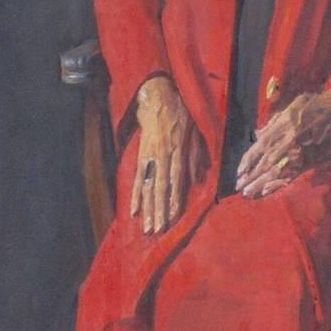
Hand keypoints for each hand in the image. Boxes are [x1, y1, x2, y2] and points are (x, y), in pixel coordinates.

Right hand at [117, 77, 201, 234]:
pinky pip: (137, 179)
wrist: (158, 99)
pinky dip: (135, 195)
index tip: (173, 218)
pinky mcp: (140, 157)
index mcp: (177, 152)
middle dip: (159, 211)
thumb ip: (195, 156)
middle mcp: (162, 158)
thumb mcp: (196, 133)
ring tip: (147, 227)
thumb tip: (196, 178)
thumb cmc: (182, 116)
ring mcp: (149, 158)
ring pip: (148, 188)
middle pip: (160, 189)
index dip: (174, 201)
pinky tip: (133, 211)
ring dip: (147, 209)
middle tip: (158, 231)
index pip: (176, 182)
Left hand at [227, 92, 330, 197]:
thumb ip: (274, 122)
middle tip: (240, 188)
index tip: (238, 174)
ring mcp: (299, 152)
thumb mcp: (290, 107)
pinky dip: (280, 182)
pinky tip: (269, 190)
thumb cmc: (315, 104)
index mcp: (279, 128)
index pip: (257, 149)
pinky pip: (293, 173)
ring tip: (250, 193)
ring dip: (261, 183)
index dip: (246, 163)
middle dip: (251, 177)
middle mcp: (286, 142)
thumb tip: (259, 134)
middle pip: (263, 163)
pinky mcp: (312, 159)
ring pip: (276, 171)